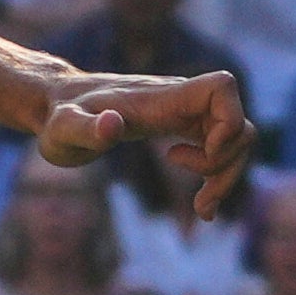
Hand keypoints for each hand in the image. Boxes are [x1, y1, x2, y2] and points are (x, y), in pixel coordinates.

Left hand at [39, 67, 253, 218]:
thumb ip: (85, 129)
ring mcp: (185, 114)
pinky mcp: (182, 128)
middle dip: (227, 165)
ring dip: (226, 176)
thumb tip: (112, 125)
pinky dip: (218, 176)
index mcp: (162, 98)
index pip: (221, 86)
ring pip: (236, 138)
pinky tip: (202, 208)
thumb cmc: (58, 118)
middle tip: (197, 200)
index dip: (228, 120)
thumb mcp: (62, 130)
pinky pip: (220, 148)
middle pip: (238, 124)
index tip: (202, 152)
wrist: (56, 105)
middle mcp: (181, 102)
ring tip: (199, 206)